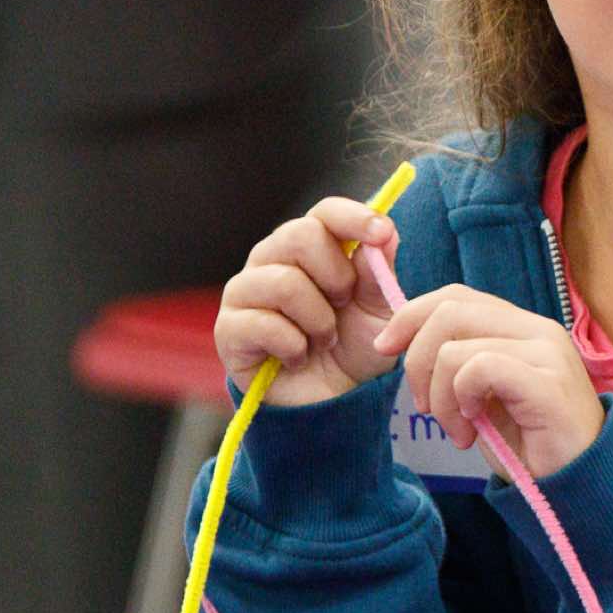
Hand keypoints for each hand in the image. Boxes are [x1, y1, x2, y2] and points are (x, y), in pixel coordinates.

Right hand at [213, 197, 399, 406]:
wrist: (333, 400)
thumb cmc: (354, 347)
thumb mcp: (380, 310)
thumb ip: (378, 271)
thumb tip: (384, 231)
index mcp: (311, 246)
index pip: (324, 212)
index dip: (353, 217)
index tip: (381, 232)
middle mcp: (272, 259)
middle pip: (300, 235)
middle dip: (336, 276)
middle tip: (344, 304)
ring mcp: (246, 291)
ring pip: (284, 283)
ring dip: (319, 320)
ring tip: (324, 340)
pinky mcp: (228, 328)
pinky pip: (263, 323)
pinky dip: (294, 346)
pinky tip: (298, 357)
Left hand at [372, 284, 604, 478]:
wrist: (574, 482)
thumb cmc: (528, 441)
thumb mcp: (482, 394)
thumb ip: (458, 361)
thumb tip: (403, 339)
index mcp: (520, 327)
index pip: (456, 295)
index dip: (411, 316)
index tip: (384, 349)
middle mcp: (537, 330)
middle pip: (449, 312)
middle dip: (417, 361)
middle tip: (424, 406)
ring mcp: (547, 354)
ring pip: (456, 348)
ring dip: (440, 396)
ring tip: (458, 429)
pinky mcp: (548, 384)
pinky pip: (480, 369)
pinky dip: (462, 399)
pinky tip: (474, 427)